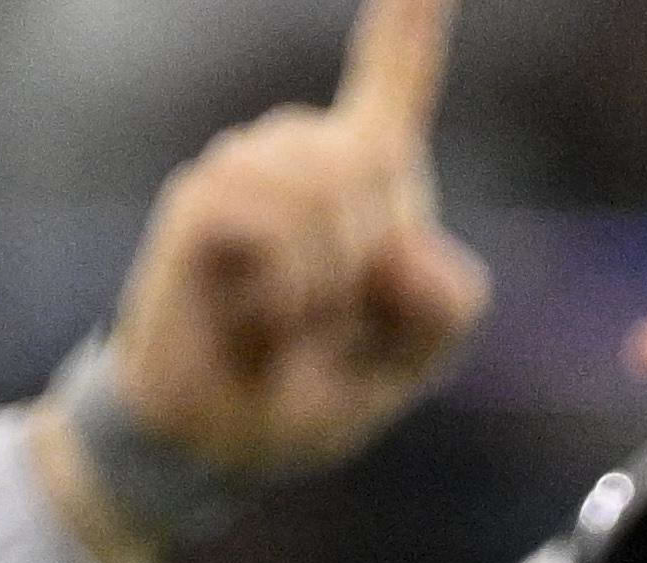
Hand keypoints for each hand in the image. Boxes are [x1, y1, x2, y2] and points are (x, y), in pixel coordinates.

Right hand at [35, 0, 486, 562]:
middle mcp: (299, 152)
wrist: (222, 438)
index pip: (393, 87)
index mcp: (361, 184)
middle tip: (330, 321)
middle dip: (374, 259)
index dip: (410, 25)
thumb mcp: (408, 364)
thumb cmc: (311, 390)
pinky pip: (271, 226)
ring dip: (325, 284)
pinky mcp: (201, 200)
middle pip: (380, 157)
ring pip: (327, 191)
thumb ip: (444, 308)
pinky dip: (282, 291)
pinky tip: (258, 318)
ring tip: (287, 321)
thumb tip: (403, 245)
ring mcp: (245, 166)